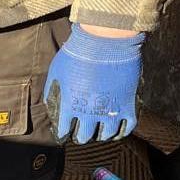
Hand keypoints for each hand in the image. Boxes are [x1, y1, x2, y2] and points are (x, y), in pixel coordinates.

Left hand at [44, 24, 143, 143]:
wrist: (104, 43)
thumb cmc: (76, 54)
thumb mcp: (56, 73)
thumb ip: (53, 93)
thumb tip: (51, 106)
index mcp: (68, 105)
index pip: (63, 130)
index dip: (62, 133)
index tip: (63, 134)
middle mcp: (88, 113)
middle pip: (84, 135)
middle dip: (80, 136)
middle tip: (81, 134)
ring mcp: (110, 111)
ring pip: (105, 134)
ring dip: (100, 135)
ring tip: (98, 133)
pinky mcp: (128, 106)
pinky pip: (127, 128)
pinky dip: (121, 132)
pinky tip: (116, 131)